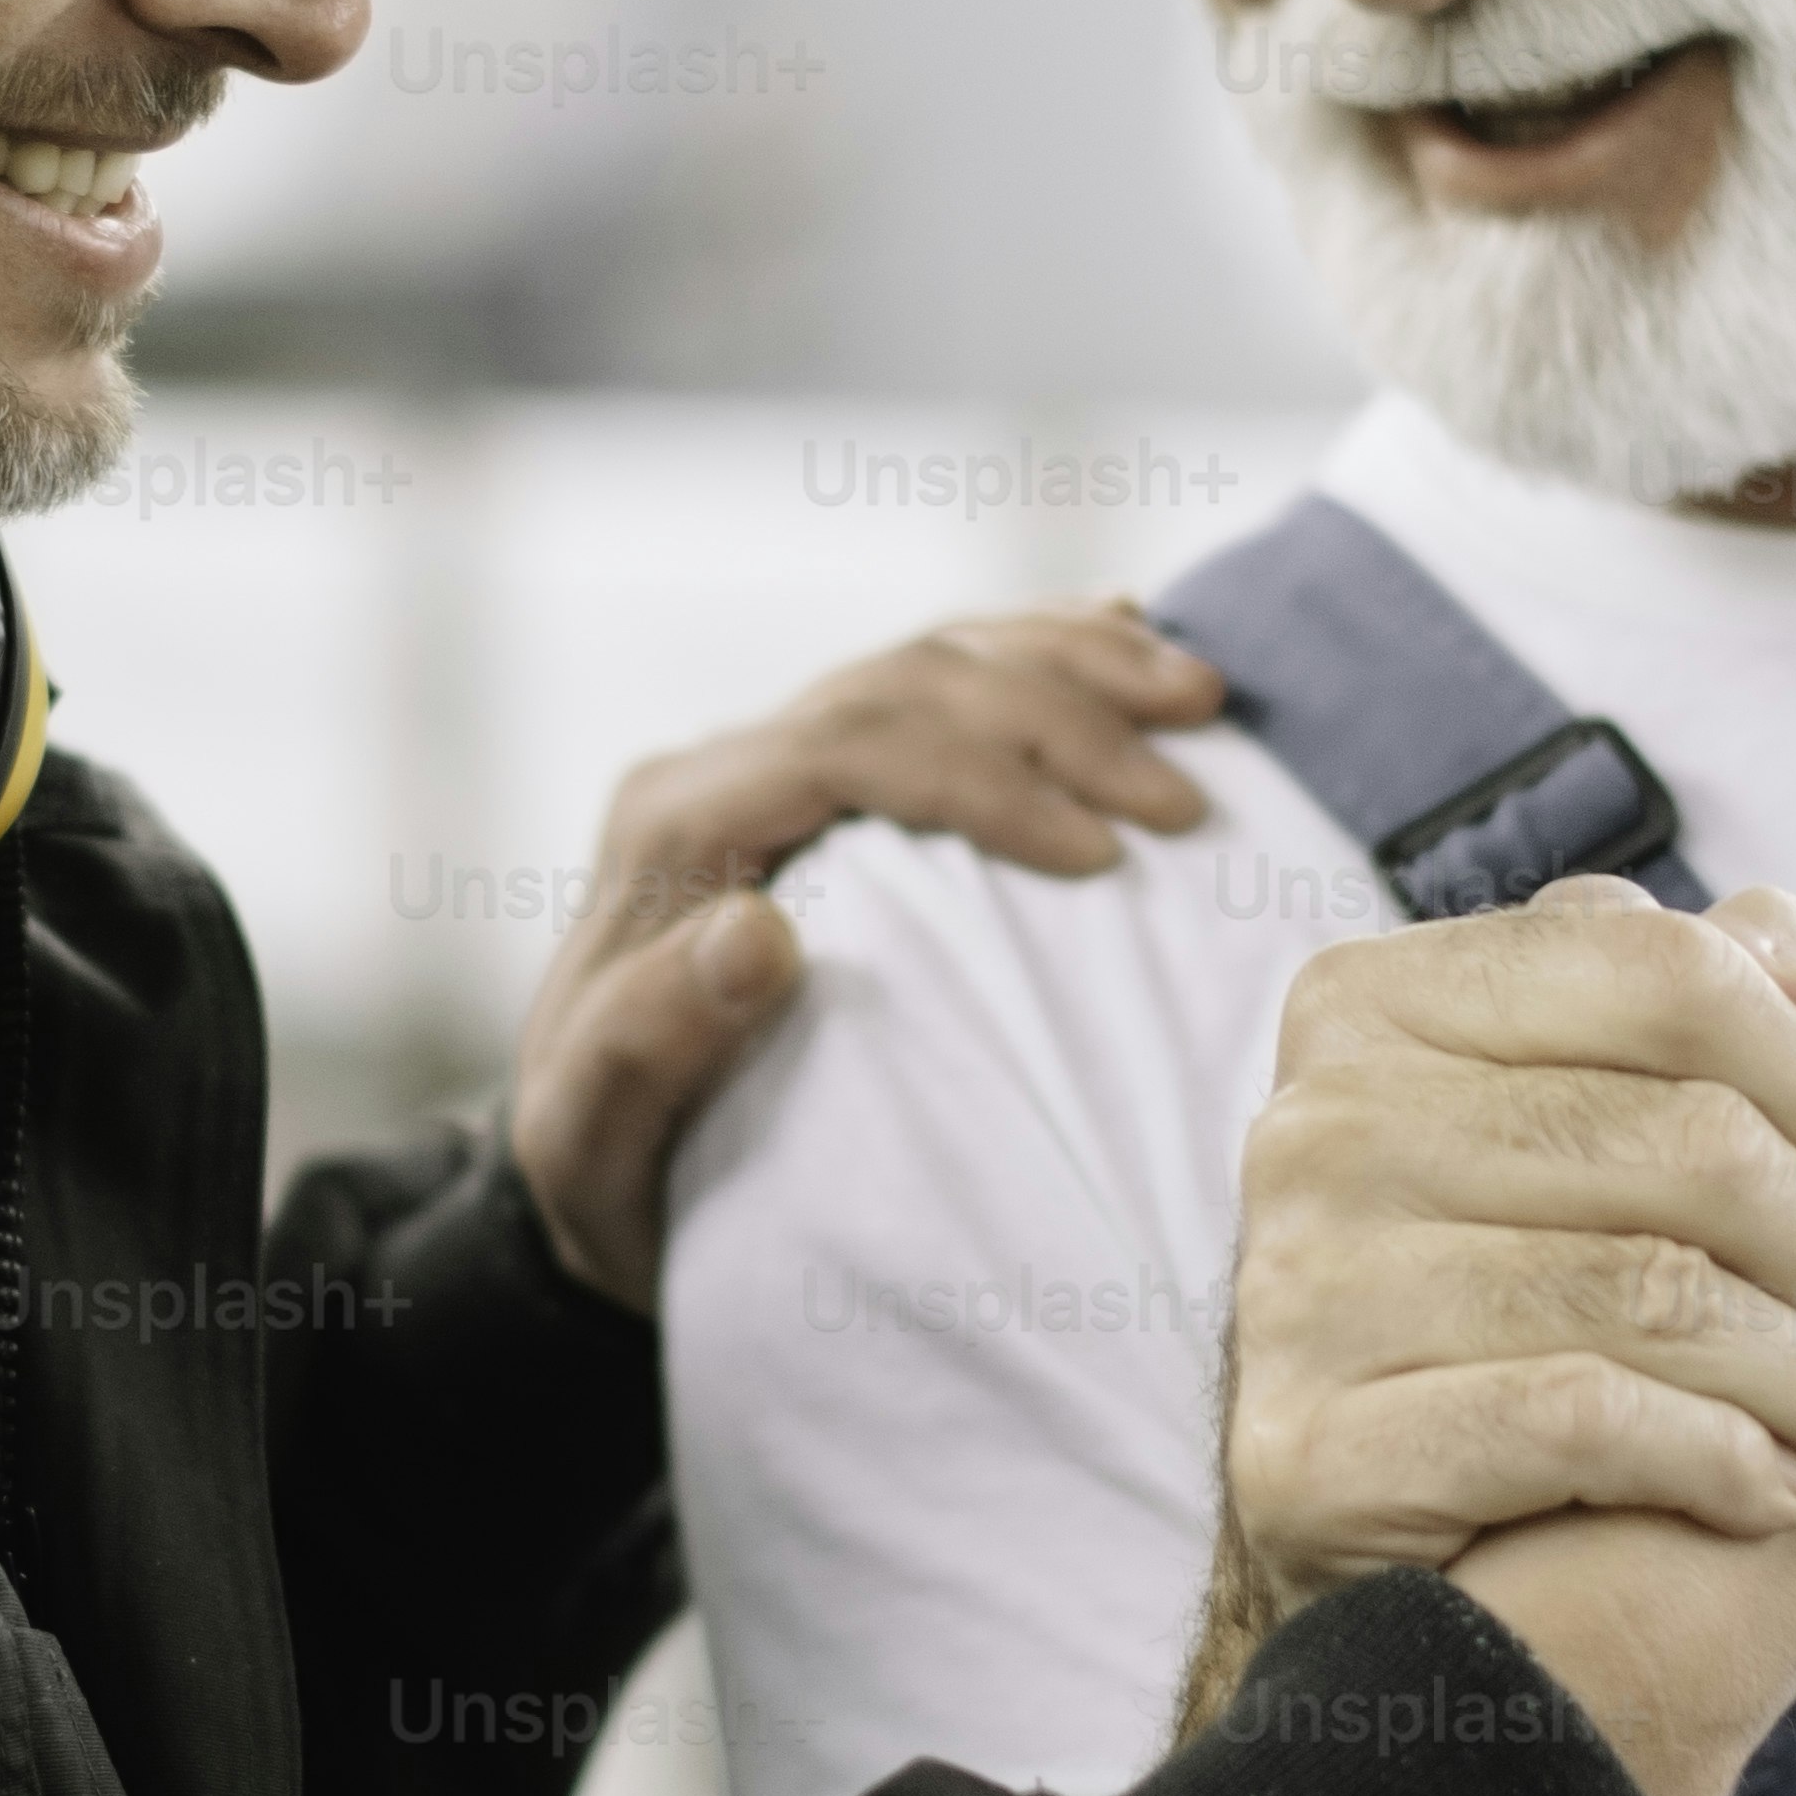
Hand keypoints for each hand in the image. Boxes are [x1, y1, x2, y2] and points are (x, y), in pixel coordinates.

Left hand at [502, 602, 1230, 1309]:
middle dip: (1058, 719)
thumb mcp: (594, 1136)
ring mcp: (776, 757)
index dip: (980, 781)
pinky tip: (1126, 629)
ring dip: (1074, 664)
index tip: (1100, 853)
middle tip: (1183, 801)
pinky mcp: (825, 773)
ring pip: (936, 657)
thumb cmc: (611, 1166)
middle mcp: (722, 766)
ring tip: (1200, 699)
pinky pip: (944, 677)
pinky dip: (1042, 649)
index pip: (843, 748)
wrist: (601, 1156)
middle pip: (906, 684)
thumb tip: (755, 932)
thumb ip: (652, 1038)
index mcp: (672, 826)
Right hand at [1219, 882, 1795, 1795]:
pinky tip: (1786, 1496)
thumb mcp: (1630, 1146)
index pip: (1670, 974)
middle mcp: (1316, 1126)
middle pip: (1692, 1141)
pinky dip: (1729, 1461)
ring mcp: (1296, 1285)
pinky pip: (1584, 1416)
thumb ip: (1709, 1019)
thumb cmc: (1556, 1339)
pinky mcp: (1304, 1447)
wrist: (1424, 1600)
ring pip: (1658, 1289)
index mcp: (1382, 1005)